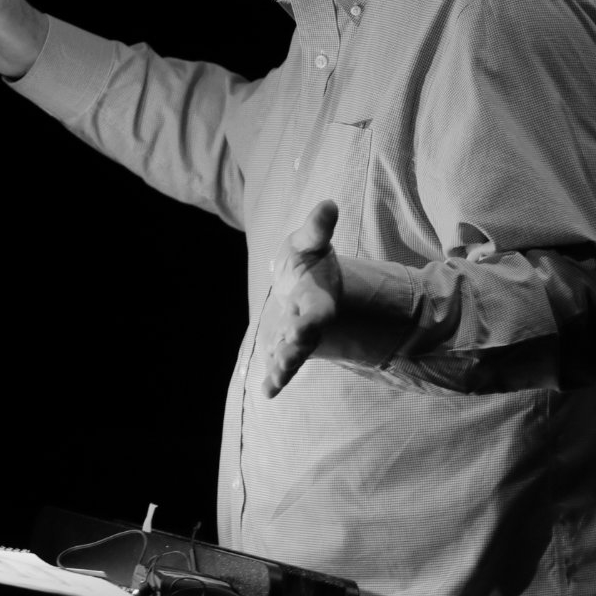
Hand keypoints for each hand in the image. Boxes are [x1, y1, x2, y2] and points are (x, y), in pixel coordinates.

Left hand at [260, 200, 341, 396]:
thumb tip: (328, 203)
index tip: (303, 327)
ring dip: (286, 367)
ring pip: (293, 355)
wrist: (301, 281)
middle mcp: (310, 322)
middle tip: (287, 353)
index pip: (318, 311)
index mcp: (318, 298)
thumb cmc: (306, 260)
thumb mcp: (308, 241)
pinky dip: (275, 379)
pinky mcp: (283, 346)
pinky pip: (280, 365)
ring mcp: (296, 337)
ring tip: (275, 379)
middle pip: (306, 339)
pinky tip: (267, 392)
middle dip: (297, 347)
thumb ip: (317, 227)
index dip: (312, 320)